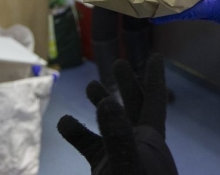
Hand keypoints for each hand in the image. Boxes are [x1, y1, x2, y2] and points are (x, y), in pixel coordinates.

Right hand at [58, 54, 177, 174]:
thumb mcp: (127, 166)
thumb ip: (118, 136)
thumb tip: (107, 100)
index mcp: (151, 138)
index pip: (154, 101)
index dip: (155, 77)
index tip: (156, 56)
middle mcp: (137, 143)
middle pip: (134, 106)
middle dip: (127, 85)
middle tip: (118, 63)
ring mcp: (120, 155)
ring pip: (111, 123)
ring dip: (101, 103)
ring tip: (90, 85)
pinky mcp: (104, 168)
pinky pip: (89, 145)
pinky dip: (76, 132)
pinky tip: (63, 122)